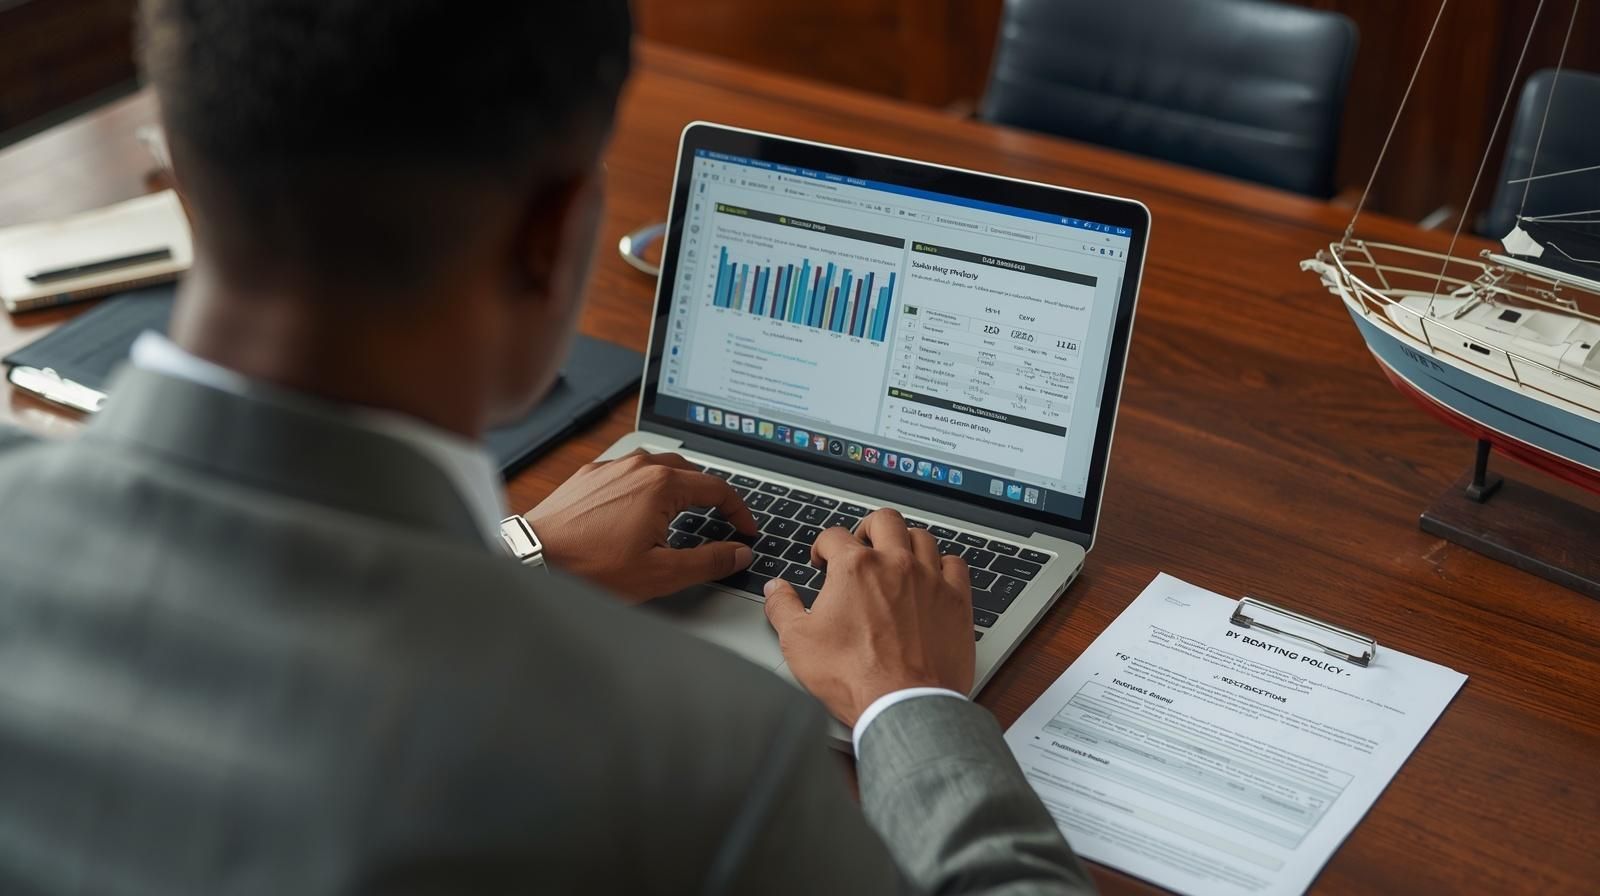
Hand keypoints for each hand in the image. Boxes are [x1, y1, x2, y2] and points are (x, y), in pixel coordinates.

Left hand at [524, 450, 756, 601]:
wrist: (535, 559)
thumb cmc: (592, 567)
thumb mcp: (662, 572)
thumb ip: (709, 561)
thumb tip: (738, 553)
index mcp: (663, 484)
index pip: (718, 488)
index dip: (739, 511)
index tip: (745, 529)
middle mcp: (639, 466)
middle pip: (691, 472)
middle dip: (711, 496)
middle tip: (720, 520)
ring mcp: (612, 467)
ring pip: (659, 467)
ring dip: (679, 486)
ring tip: (683, 513)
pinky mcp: (590, 475)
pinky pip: (629, 472)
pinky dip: (646, 486)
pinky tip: (640, 509)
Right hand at [762, 508, 974, 725]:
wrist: (903, 705)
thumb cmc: (853, 677)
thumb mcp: (799, 643)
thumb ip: (783, 608)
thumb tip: (775, 590)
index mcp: (854, 568)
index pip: (834, 536)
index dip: (823, 546)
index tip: (823, 560)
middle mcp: (894, 564)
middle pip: (884, 520)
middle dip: (868, 527)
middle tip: (862, 543)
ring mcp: (929, 579)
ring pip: (921, 536)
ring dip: (905, 541)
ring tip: (897, 556)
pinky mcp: (956, 600)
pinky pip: (955, 564)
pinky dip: (943, 564)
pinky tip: (934, 575)